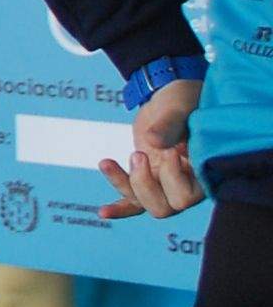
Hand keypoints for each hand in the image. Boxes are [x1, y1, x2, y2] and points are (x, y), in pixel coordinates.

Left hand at [103, 77, 204, 219]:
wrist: (168, 95)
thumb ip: (170, 124)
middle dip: (146, 183)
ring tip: (122, 157)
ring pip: (148, 206)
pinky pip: (133, 203)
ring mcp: (166, 183)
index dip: (174, 176)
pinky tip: (101, 212)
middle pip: (167, 207)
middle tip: (140, 153)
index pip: (190, 196)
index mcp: (205, 170)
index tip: (173, 149)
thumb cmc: (182, 100)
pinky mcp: (147, 179)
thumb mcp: (178, 106)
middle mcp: (189, 183)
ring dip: (128, 184)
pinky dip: (118, 209)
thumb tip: (153, 142)